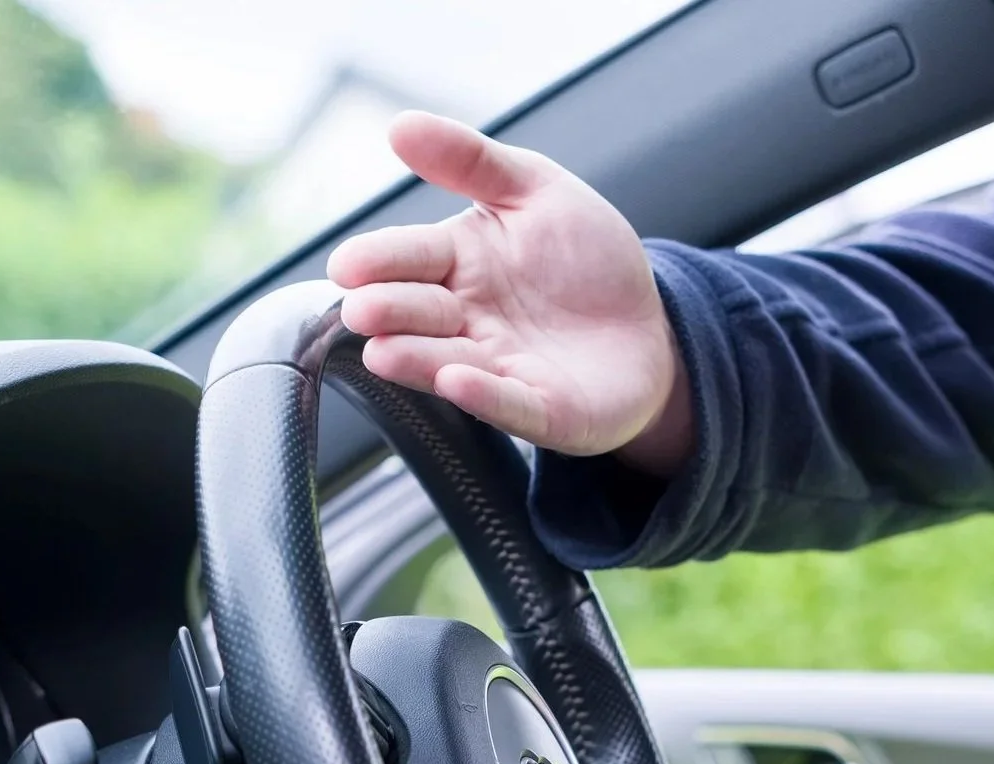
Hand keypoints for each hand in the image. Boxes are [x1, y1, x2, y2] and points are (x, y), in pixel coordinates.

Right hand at [327, 112, 694, 473]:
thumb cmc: (585, 260)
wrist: (647, 327)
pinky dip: (482, 395)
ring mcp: (500, 367)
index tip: (347, 265)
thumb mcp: (536, 190)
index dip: (378, 261)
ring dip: (415, 359)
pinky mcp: (541, 408)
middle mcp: (469, 320)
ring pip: (447, 363)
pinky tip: (456, 382)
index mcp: (460, 263)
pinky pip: (508, 402)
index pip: (410, 257)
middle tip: (362, 309)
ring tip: (384, 351)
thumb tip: (399, 125)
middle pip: (419, 313)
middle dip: (388, 311)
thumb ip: (473, 161)